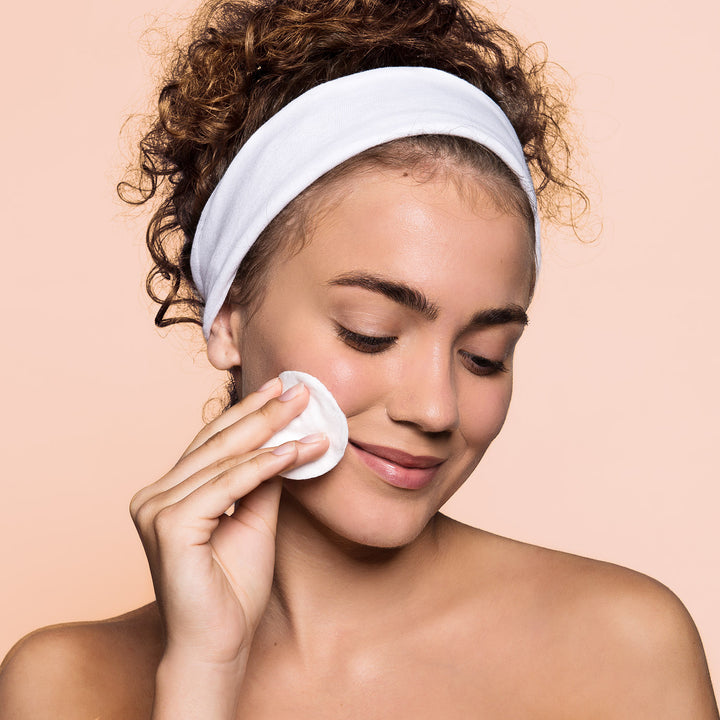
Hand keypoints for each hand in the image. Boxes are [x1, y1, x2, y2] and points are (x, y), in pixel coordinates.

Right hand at [130, 378, 328, 669]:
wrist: (220, 643)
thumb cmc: (234, 587)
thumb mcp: (255, 519)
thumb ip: (262, 480)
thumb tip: (284, 440)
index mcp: (168, 491)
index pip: (213, 441)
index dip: (249, 412)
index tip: (281, 388)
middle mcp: (154, 495)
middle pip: (217, 442)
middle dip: (263, 412)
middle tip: (299, 388)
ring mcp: (155, 509)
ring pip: (224, 459)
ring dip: (272, 434)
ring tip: (306, 414)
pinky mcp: (169, 526)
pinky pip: (227, 485)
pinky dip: (263, 466)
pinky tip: (294, 451)